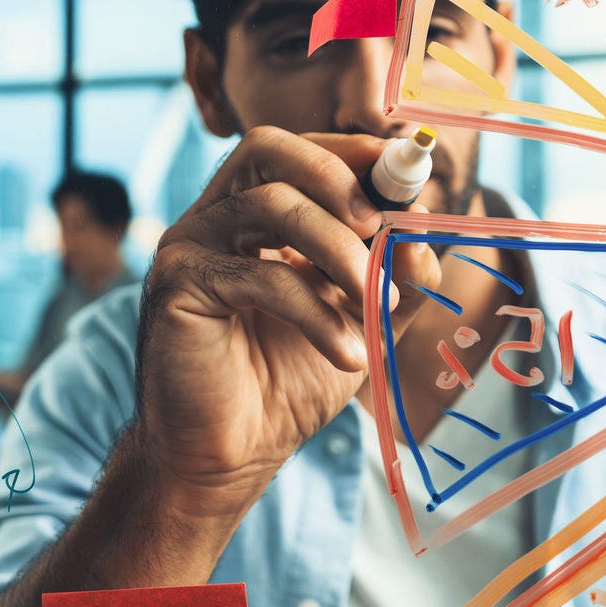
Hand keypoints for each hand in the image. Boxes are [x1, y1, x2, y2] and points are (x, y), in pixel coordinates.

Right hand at [133, 127, 438, 521]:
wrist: (227, 457)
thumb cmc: (285, 385)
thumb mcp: (359, 321)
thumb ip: (394, 277)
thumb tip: (427, 231)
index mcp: (252, 215)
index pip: (297, 152)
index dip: (353, 153)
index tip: (406, 173)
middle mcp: (214, 217)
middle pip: (267, 149)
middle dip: (335, 175)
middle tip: (380, 225)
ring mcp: (189, 245)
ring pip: (268, 205)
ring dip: (339, 251)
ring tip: (374, 304)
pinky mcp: (177, 285)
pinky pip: (258, 276)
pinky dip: (317, 312)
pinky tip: (347, 353)